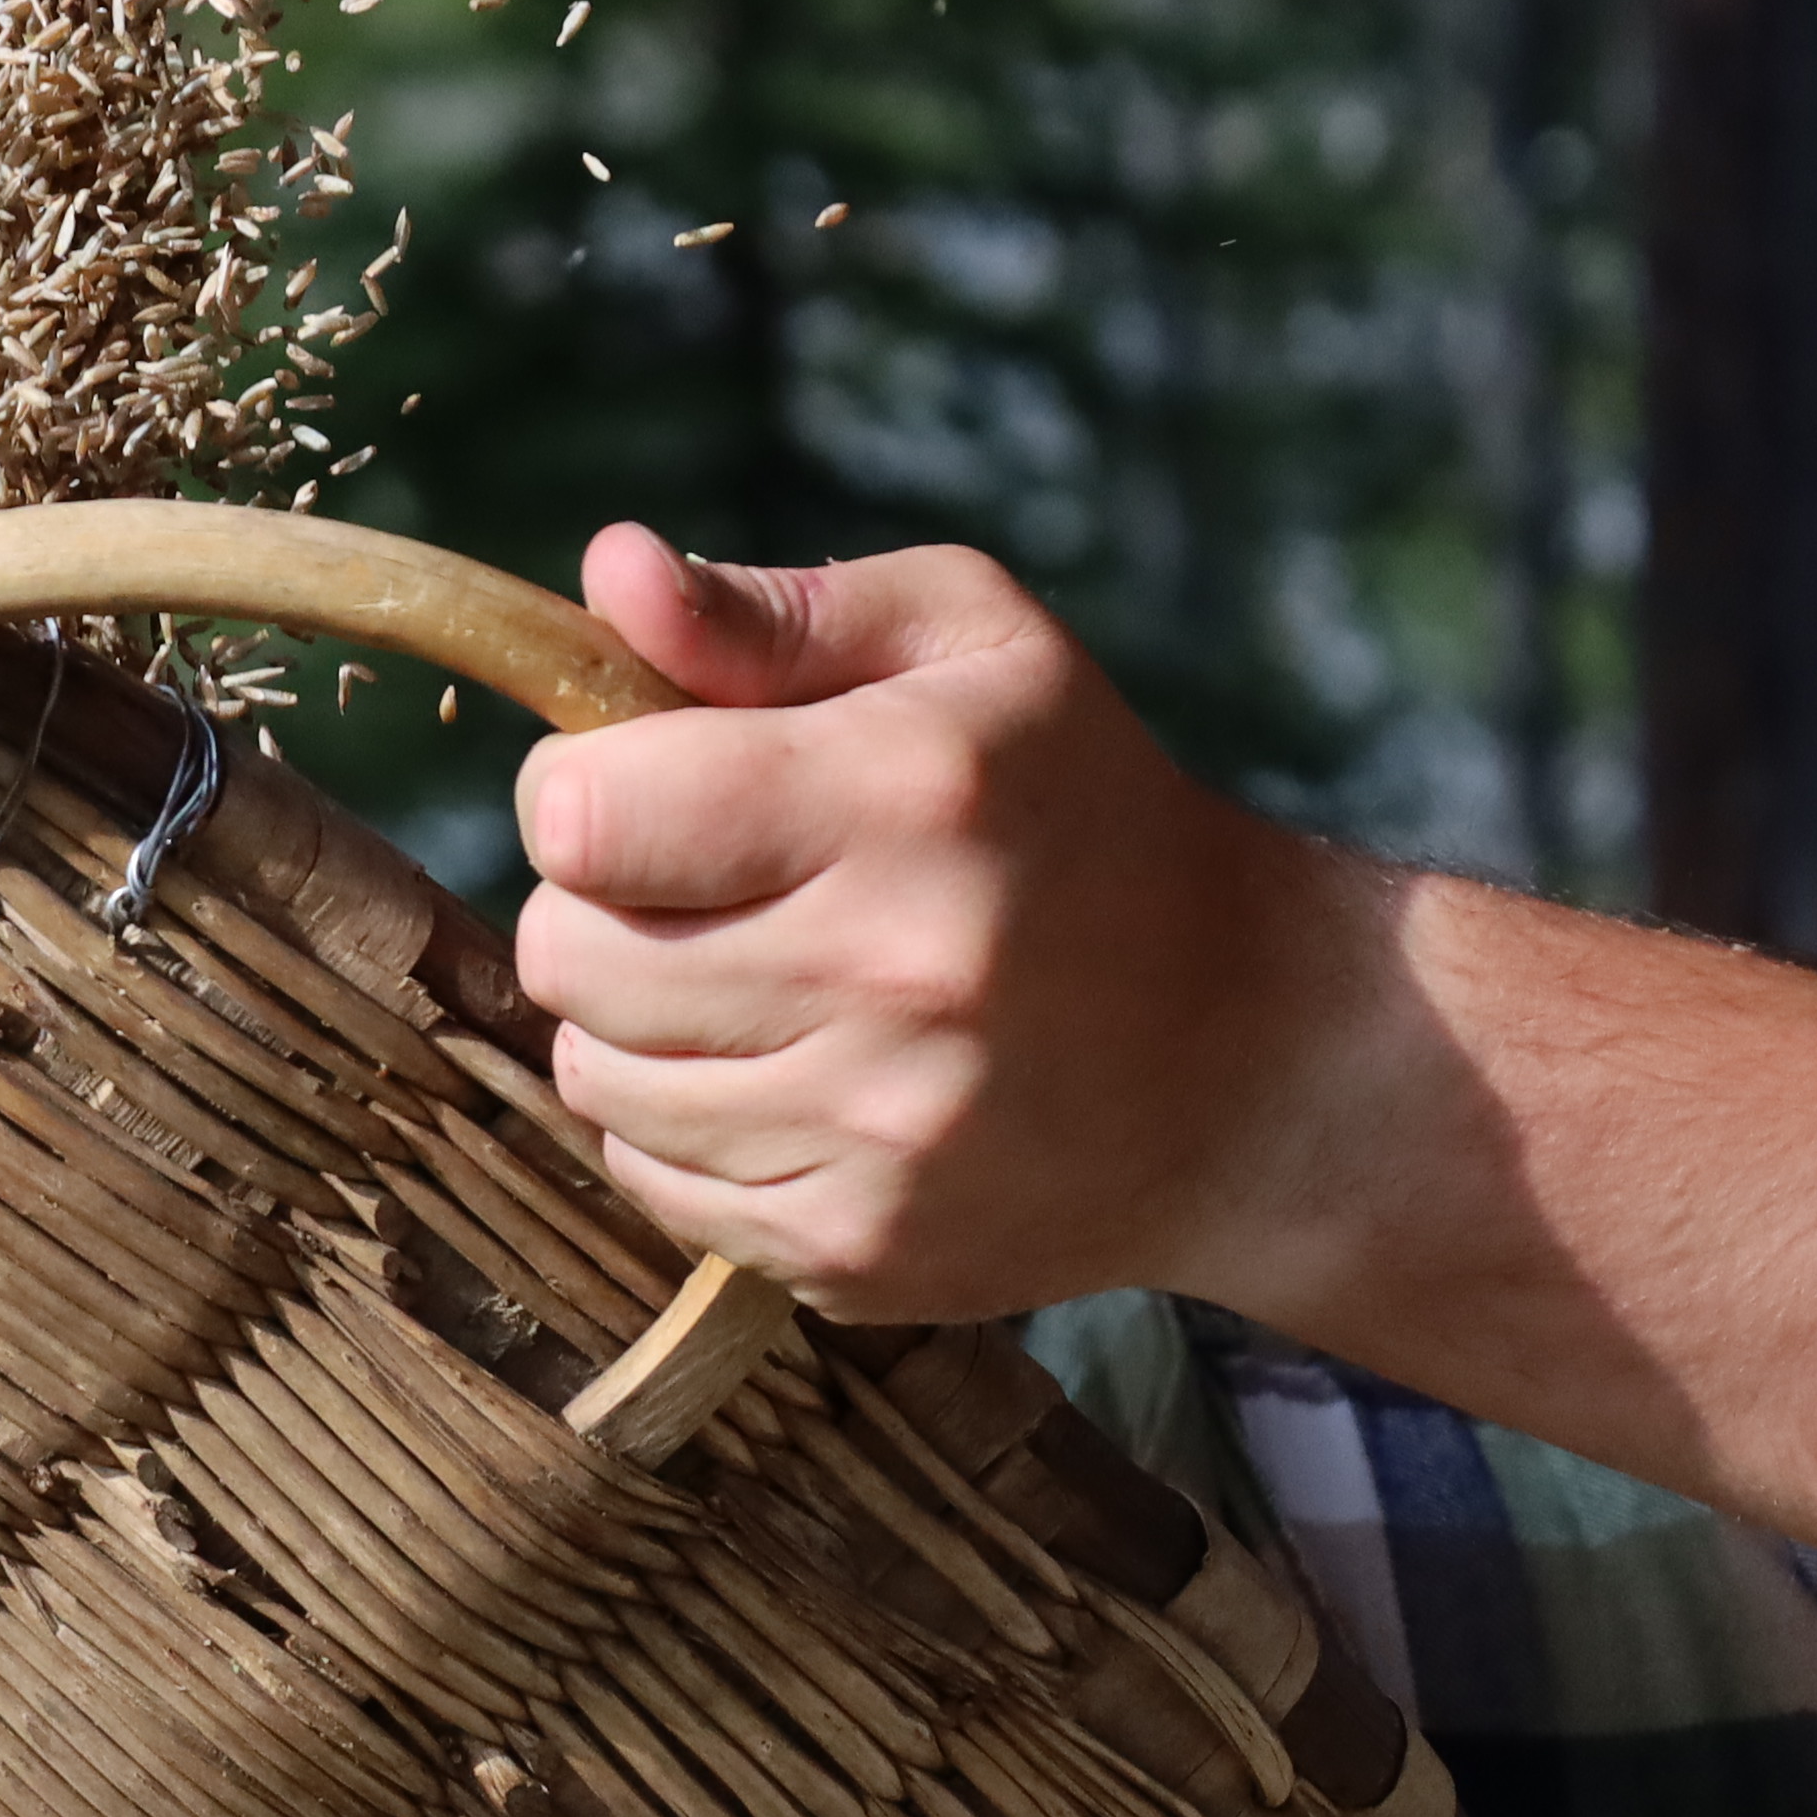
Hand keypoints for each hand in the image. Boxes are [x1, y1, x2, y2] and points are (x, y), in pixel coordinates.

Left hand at [507, 526, 1379, 1320]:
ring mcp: (878, 1134)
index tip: (644, 782)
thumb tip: (607, 567)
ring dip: (633, 1019)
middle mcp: (892, 975)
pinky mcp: (862, 1249)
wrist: (1247, 1059)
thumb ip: (772, 613)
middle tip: (696, 882)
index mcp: (902, 797)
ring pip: (594, 1073)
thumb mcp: (969, 647)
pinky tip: (788, 1071)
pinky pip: (653, 1179)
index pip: (584, 814)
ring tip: (750, 972)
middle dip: (598, 901)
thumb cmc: (1082, 808)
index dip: (579, 785)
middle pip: (569, 949)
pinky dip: (683, 1124)